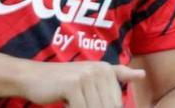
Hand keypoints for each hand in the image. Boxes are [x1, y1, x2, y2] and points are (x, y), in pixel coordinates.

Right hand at [18, 60, 142, 107]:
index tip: (88, 104)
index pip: (116, 104)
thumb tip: (142, 75)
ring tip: (73, 102)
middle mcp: (99, 70)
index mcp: (107, 70)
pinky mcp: (73, 85)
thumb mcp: (92, 76)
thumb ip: (116, 75)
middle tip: (79, 103)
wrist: (32, 77)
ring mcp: (86, 77)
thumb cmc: (63, 82)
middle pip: (107, 107)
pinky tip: (66, 103)